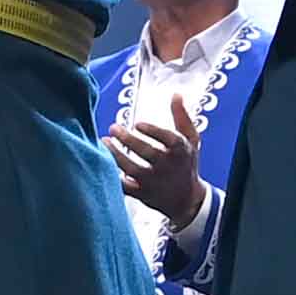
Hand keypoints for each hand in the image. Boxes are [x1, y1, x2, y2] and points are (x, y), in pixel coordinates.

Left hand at [105, 98, 208, 229]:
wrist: (187, 200)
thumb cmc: (186, 164)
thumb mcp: (191, 140)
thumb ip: (182, 117)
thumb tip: (176, 95)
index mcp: (181, 151)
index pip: (168, 140)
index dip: (153, 131)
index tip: (137, 123)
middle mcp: (168, 167)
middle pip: (146, 152)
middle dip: (127, 139)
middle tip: (113, 128)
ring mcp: (155, 182)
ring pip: (131, 168)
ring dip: (115, 154)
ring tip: (104, 141)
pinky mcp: (143, 194)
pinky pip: (124, 186)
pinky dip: (113, 176)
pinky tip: (104, 162)